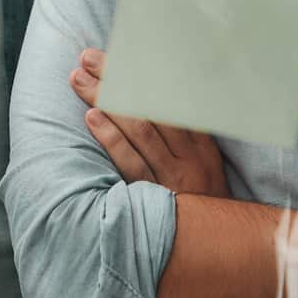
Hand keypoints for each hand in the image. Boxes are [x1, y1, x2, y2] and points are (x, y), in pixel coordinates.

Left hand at [70, 47, 227, 195]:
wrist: (220, 248)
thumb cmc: (201, 200)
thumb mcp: (203, 162)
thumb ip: (182, 131)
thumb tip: (149, 93)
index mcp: (201, 140)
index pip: (170, 95)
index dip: (141, 70)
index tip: (117, 50)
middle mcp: (190, 154)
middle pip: (150, 105)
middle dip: (116, 77)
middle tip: (86, 57)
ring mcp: (174, 175)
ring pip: (139, 128)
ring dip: (106, 99)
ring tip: (78, 79)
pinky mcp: (159, 197)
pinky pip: (132, 162)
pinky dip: (111, 138)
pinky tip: (92, 117)